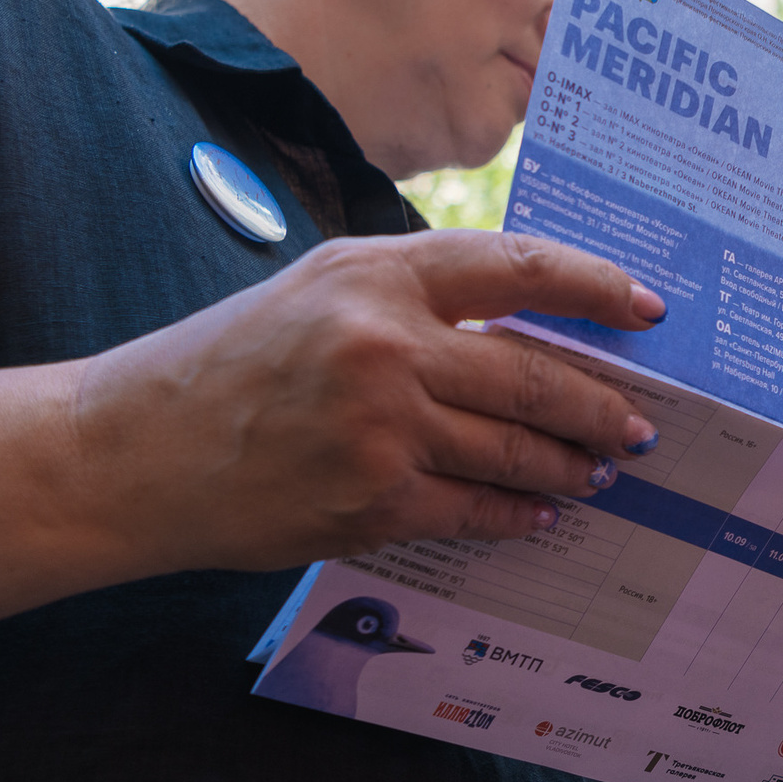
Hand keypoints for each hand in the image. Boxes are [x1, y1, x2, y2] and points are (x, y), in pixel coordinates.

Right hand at [67, 230, 666, 574]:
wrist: (133, 452)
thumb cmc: (229, 364)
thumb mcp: (319, 290)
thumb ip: (415, 295)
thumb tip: (530, 325)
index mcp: (376, 273)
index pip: (519, 266)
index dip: (597, 290)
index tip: (648, 311)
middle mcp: (385, 343)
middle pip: (533, 373)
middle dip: (600, 406)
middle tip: (640, 426)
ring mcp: (381, 427)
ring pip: (514, 449)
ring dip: (569, 466)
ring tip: (598, 472)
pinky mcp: (371, 500)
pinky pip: (475, 509)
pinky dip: (517, 514)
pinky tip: (540, 514)